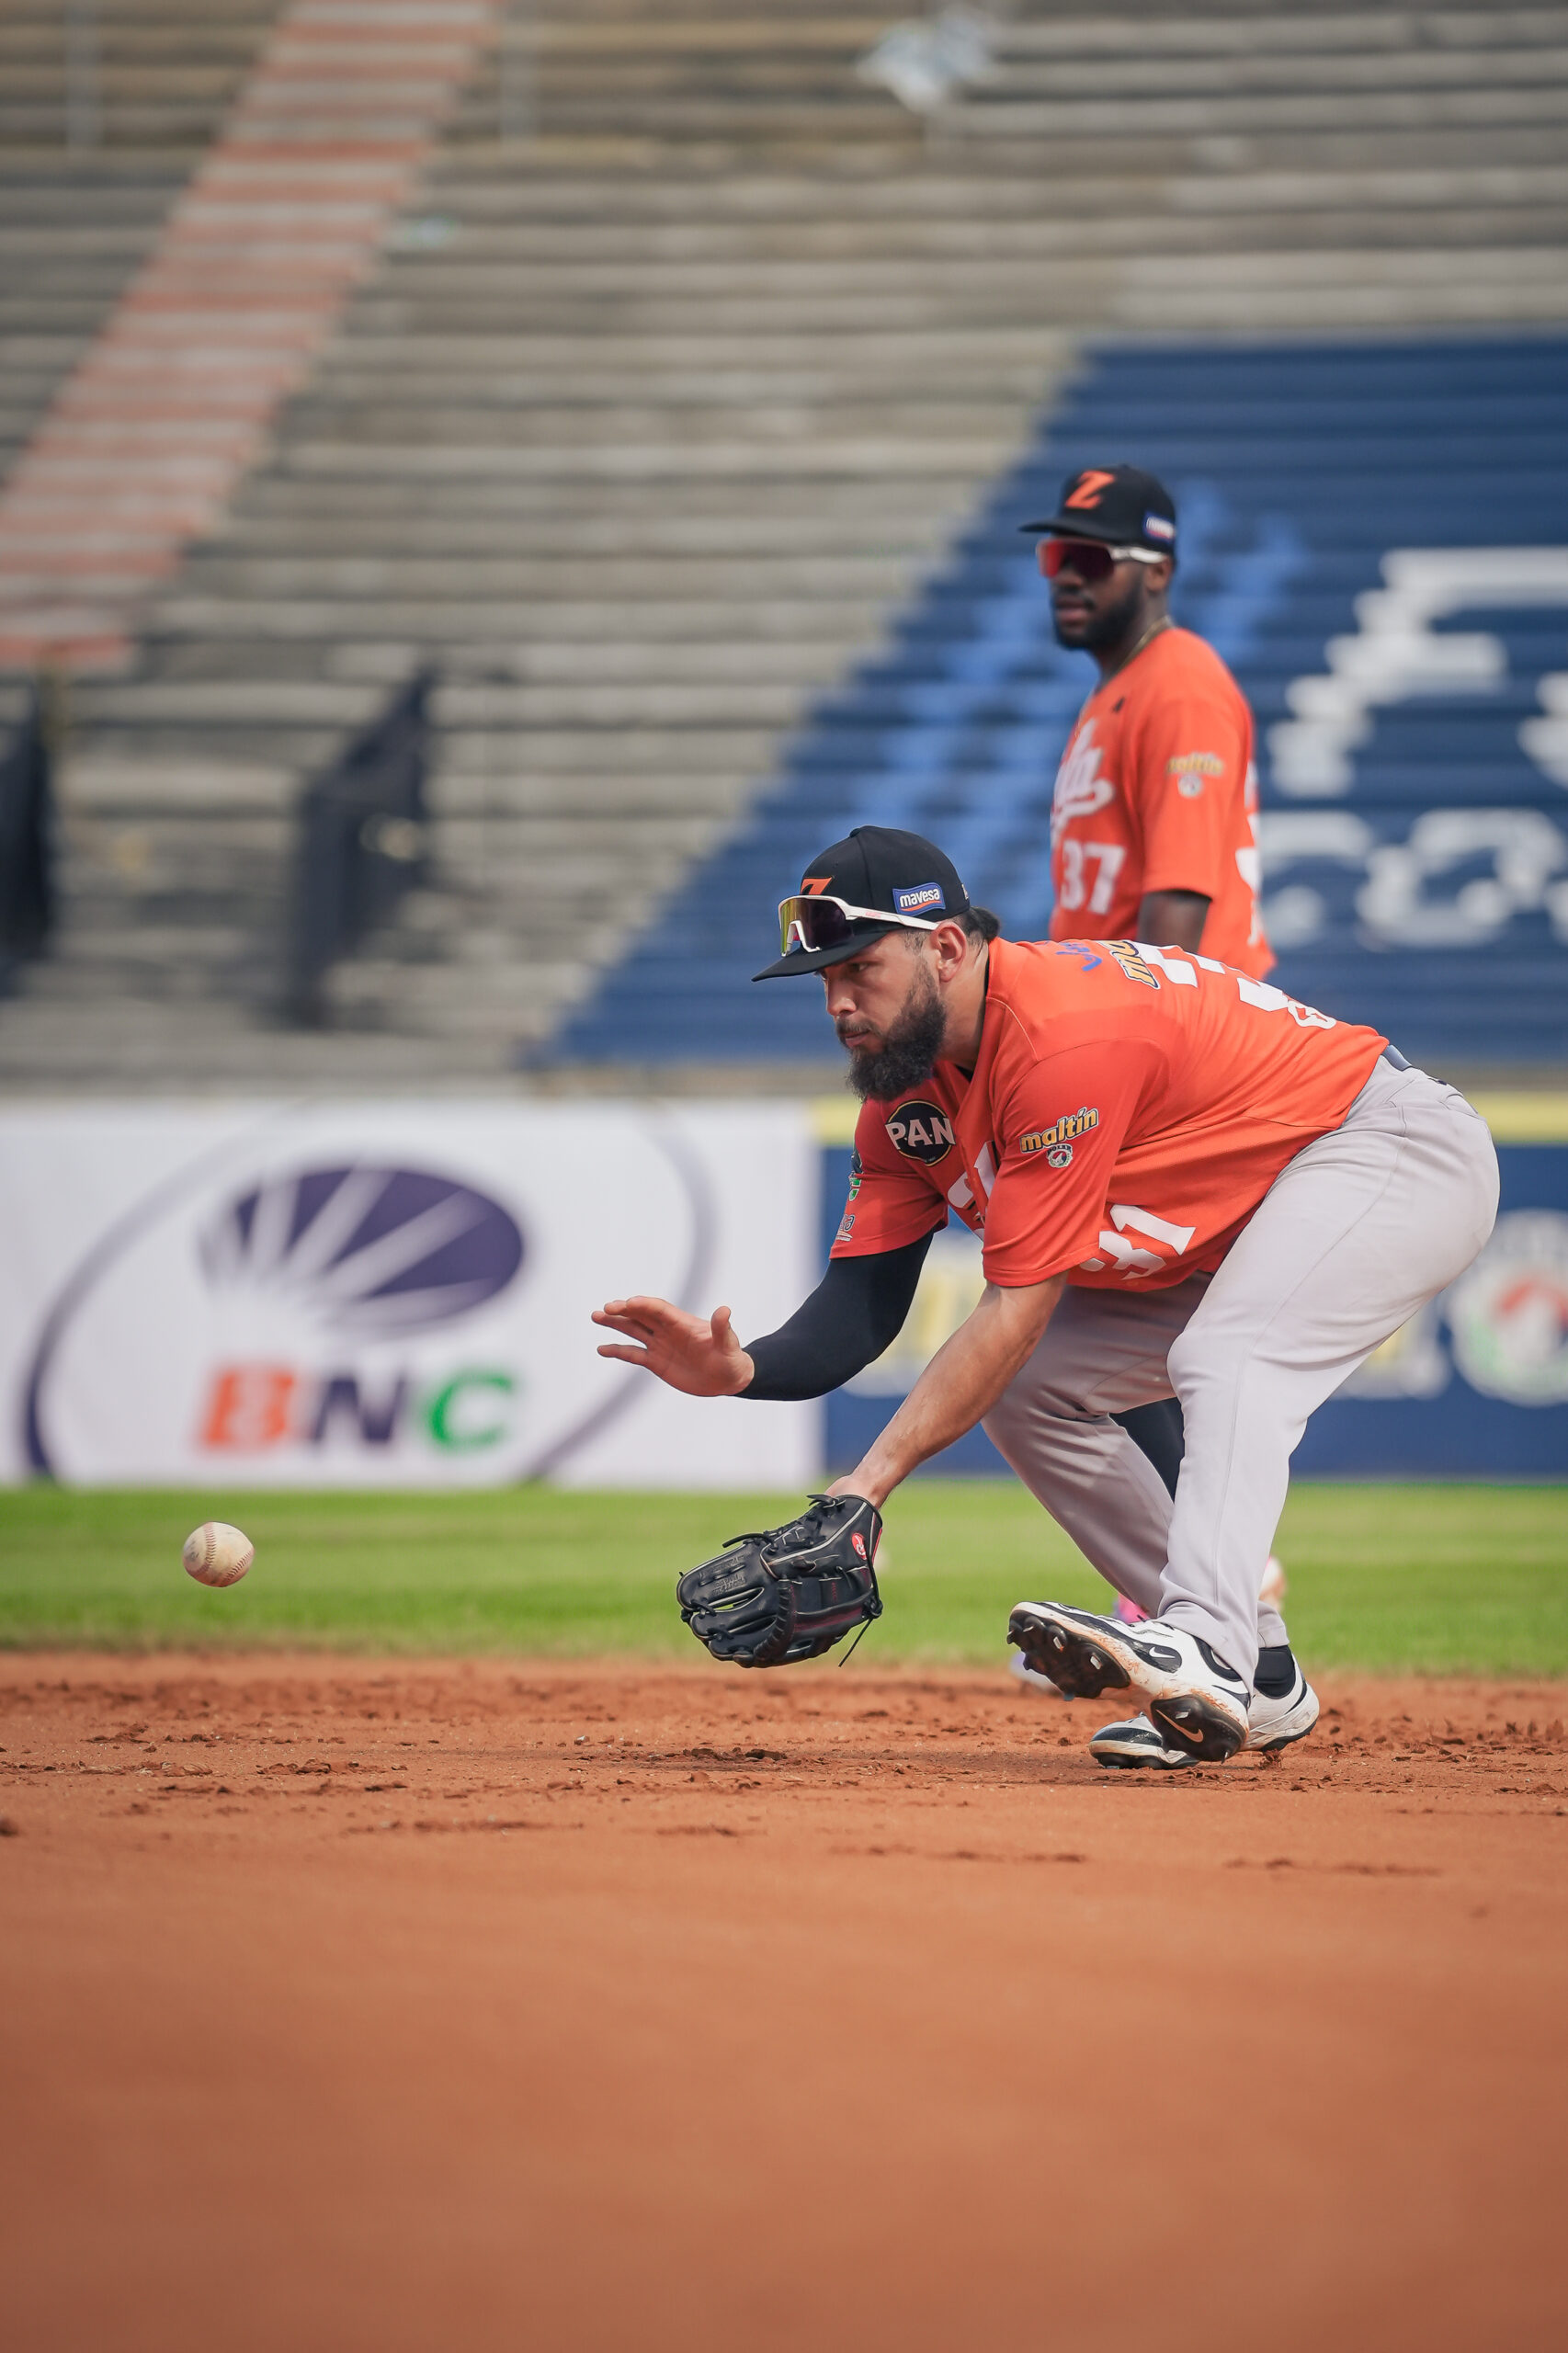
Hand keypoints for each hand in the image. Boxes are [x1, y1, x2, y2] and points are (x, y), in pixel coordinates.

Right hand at [591, 1296, 754, 1396]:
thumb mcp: (728, 1345)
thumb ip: (722, 1329)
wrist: (729, 1378)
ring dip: (615, 1324)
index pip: (659, 1310)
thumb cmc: (732, 1359)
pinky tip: (601, 1349)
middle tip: (606, 1309)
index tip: (628, 1304)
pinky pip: (633, 1354)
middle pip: (641, 1315)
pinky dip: (617, 1350)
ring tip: (596, 1316)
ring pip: (633, 1330)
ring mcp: (661, 1345)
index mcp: (683, 1323)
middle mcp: (668, 1331)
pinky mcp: (656, 1362)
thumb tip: (724, 1310)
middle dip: (623, 1311)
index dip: (644, 1305)